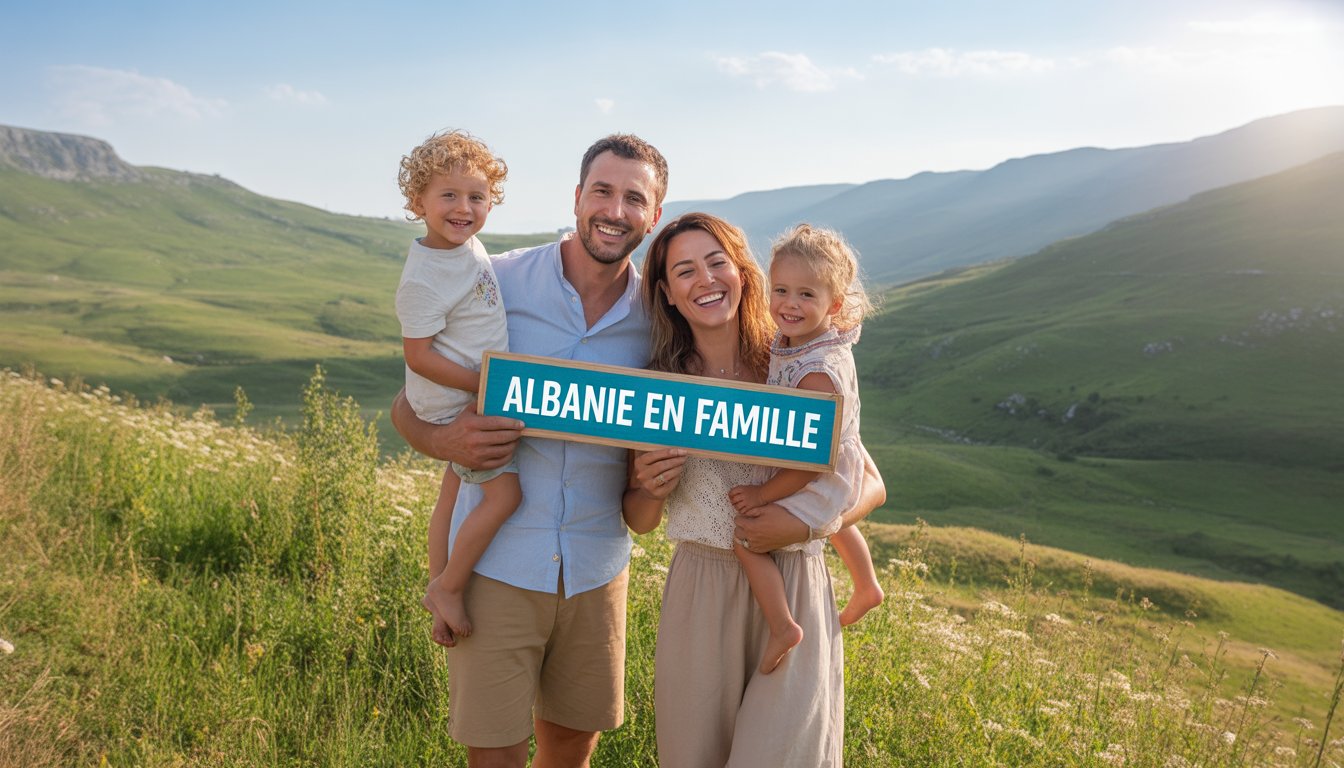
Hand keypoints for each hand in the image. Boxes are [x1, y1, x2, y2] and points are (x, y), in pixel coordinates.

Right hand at [392, 390, 522, 467]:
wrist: (443, 444)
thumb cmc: (459, 425)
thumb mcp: (468, 412)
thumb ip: (482, 405)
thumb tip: (500, 398)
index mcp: (472, 424)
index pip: (497, 423)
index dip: (512, 423)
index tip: (521, 423)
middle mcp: (474, 439)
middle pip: (502, 437)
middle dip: (515, 434)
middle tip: (521, 431)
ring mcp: (477, 454)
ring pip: (503, 450)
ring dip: (513, 444)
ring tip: (516, 439)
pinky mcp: (478, 464)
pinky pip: (499, 462)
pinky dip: (508, 456)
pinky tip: (510, 450)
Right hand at [631, 448, 686, 499]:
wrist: (648, 491)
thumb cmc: (652, 472)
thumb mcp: (650, 462)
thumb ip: (658, 454)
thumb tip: (675, 448)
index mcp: (639, 463)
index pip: (654, 455)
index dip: (668, 452)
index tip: (680, 451)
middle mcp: (642, 474)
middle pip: (661, 465)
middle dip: (675, 460)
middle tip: (683, 457)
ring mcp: (648, 485)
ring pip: (666, 475)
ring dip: (677, 469)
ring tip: (682, 465)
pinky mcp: (656, 493)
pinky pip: (670, 483)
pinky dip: (676, 477)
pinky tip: (678, 474)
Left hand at [727, 484, 763, 512]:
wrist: (764, 493)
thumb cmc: (756, 490)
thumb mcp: (746, 487)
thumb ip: (740, 491)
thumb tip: (734, 495)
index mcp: (741, 489)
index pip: (731, 492)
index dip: (730, 495)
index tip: (731, 497)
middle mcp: (743, 495)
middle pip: (733, 500)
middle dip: (733, 502)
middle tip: (734, 503)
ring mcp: (746, 501)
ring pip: (737, 506)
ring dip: (737, 507)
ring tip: (739, 507)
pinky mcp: (749, 507)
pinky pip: (742, 511)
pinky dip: (742, 511)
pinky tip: (743, 510)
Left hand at [734, 503, 808, 553]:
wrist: (794, 530)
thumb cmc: (782, 517)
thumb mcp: (767, 508)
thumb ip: (753, 510)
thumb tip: (744, 513)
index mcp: (751, 526)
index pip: (736, 521)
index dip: (741, 516)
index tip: (747, 515)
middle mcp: (751, 537)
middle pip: (737, 531)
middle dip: (740, 526)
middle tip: (748, 522)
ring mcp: (756, 545)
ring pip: (742, 540)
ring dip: (744, 534)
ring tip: (752, 529)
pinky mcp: (761, 549)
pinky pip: (750, 546)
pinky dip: (750, 542)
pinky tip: (757, 537)